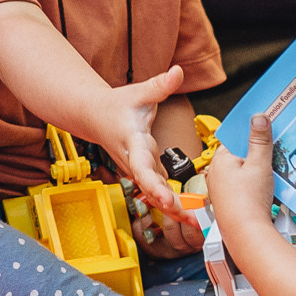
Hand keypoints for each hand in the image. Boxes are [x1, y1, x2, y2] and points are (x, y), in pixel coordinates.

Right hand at [99, 65, 185, 215]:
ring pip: (155, 195)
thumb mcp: (138, 93)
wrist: (95, 117)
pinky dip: (174, 206)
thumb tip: (178, 71)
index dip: (154, 185)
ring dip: (175, 211)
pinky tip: (193, 217)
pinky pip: (159, 193)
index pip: (142, 167)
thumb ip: (159, 85)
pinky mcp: (145, 174)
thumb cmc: (117, 105)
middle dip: (170, 206)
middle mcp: (134, 162)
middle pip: (151, 190)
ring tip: (199, 224)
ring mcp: (139, 171)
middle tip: (192, 220)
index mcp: (133, 143)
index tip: (166, 198)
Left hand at [202, 113, 279, 237]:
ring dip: (260, 168)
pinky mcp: (231, 200)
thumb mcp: (259, 165)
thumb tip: (258, 116)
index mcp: (221, 159)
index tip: (266, 124)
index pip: (236, 136)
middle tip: (276, 146)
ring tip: (275, 167)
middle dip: (259, 151)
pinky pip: (246, 184)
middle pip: (242, 153)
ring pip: (245, 170)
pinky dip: (258, 182)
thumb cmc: (248, 202)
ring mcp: (223, 188)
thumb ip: (260, 140)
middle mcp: (218, 172)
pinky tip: (270, 185)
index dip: (252, 131)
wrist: (247, 235)